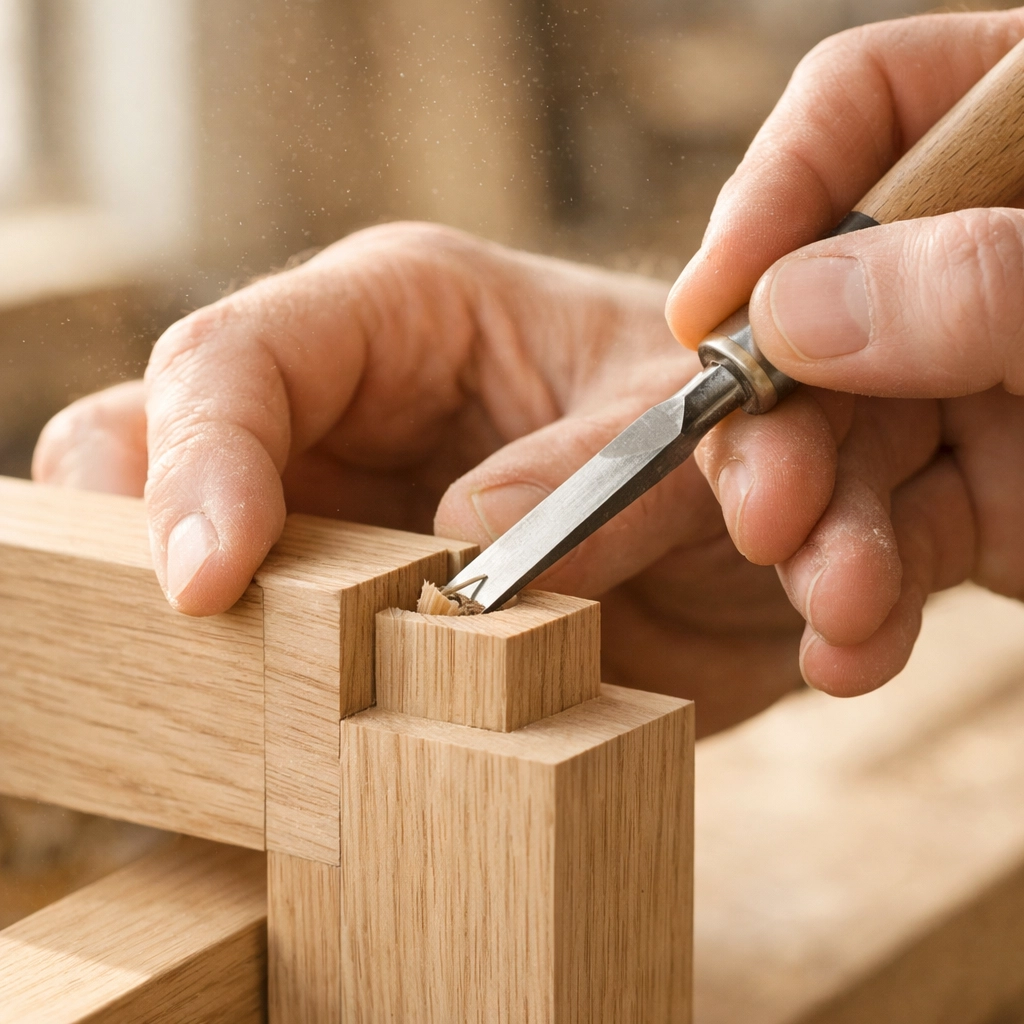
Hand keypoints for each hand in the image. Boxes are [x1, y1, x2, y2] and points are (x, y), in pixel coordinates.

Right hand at [33, 223, 808, 735]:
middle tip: (184, 641)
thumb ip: (592, 473)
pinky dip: (272, 693)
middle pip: (179, 453)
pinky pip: (282, 647)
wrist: (767, 536)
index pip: (244, 357)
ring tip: (223, 700)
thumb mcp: (690, 432)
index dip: (202, 460)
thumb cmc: (729, 440)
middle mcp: (356, 407)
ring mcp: (352, 511)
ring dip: (213, 632)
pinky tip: (279, 734)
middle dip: (156, 542)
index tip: (210, 580)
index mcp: (409, 313)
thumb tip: (459, 553)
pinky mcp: (368, 605)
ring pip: (211, 558)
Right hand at [667, 9, 1023, 697]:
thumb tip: (788, 308)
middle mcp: (987, 250)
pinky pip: (895, 531)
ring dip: (819, 534)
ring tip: (833, 605)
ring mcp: (981, 375)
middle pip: (818, 306)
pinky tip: (850, 648)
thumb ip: (992, 282)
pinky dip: (862, 596)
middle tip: (765, 510)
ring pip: (843, 439)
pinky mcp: (995, 491)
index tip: (709, 314)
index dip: (767, 203)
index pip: (859, 112)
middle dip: (782, 423)